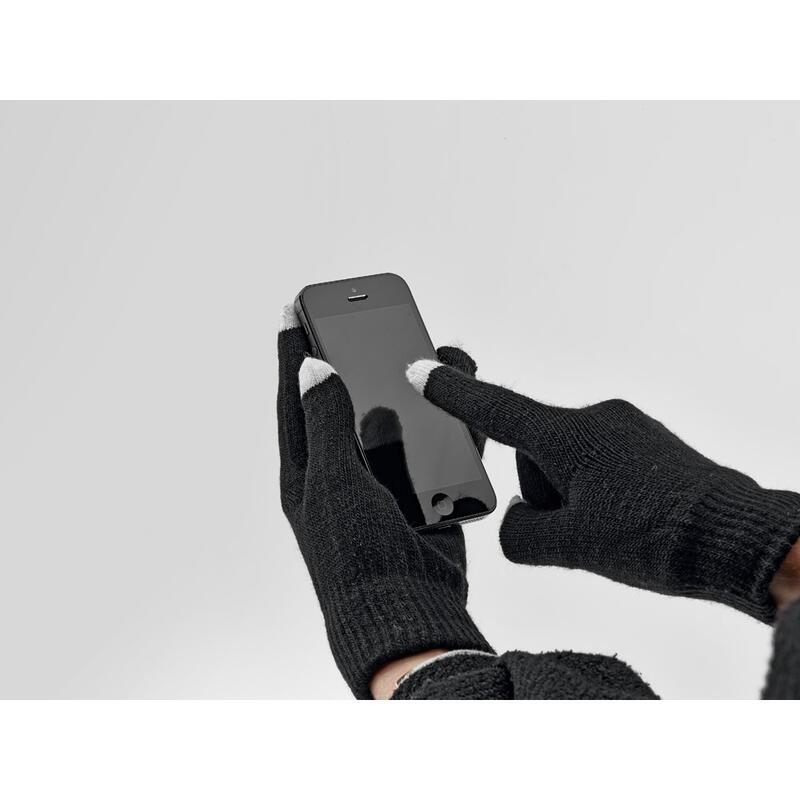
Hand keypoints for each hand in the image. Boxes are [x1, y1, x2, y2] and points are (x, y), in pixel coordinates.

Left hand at [278, 307, 490, 697]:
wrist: (406, 613)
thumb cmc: (355, 555)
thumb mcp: (333, 482)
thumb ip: (327, 422)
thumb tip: (313, 367)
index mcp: (308, 469)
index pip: (296, 397)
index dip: (294, 352)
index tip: (293, 309)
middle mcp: (344, 469)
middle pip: (351, 400)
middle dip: (360, 359)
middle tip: (365, 319)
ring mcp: (385, 480)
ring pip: (399, 419)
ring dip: (412, 390)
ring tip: (427, 352)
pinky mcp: (423, 493)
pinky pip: (435, 447)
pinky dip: (447, 424)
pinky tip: (458, 402)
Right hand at [406, 359, 799, 622]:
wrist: (735, 538)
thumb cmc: (661, 537)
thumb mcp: (572, 546)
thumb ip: (521, 534)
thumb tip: (515, 523)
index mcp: (570, 436)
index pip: (495, 409)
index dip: (452, 393)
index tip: (419, 368)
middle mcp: (596, 420)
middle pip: (534, 455)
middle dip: (545, 494)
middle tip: (582, 531)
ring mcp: (625, 429)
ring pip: (568, 464)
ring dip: (575, 498)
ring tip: (615, 530)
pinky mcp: (646, 444)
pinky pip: (601, 465)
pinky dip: (602, 494)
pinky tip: (630, 522)